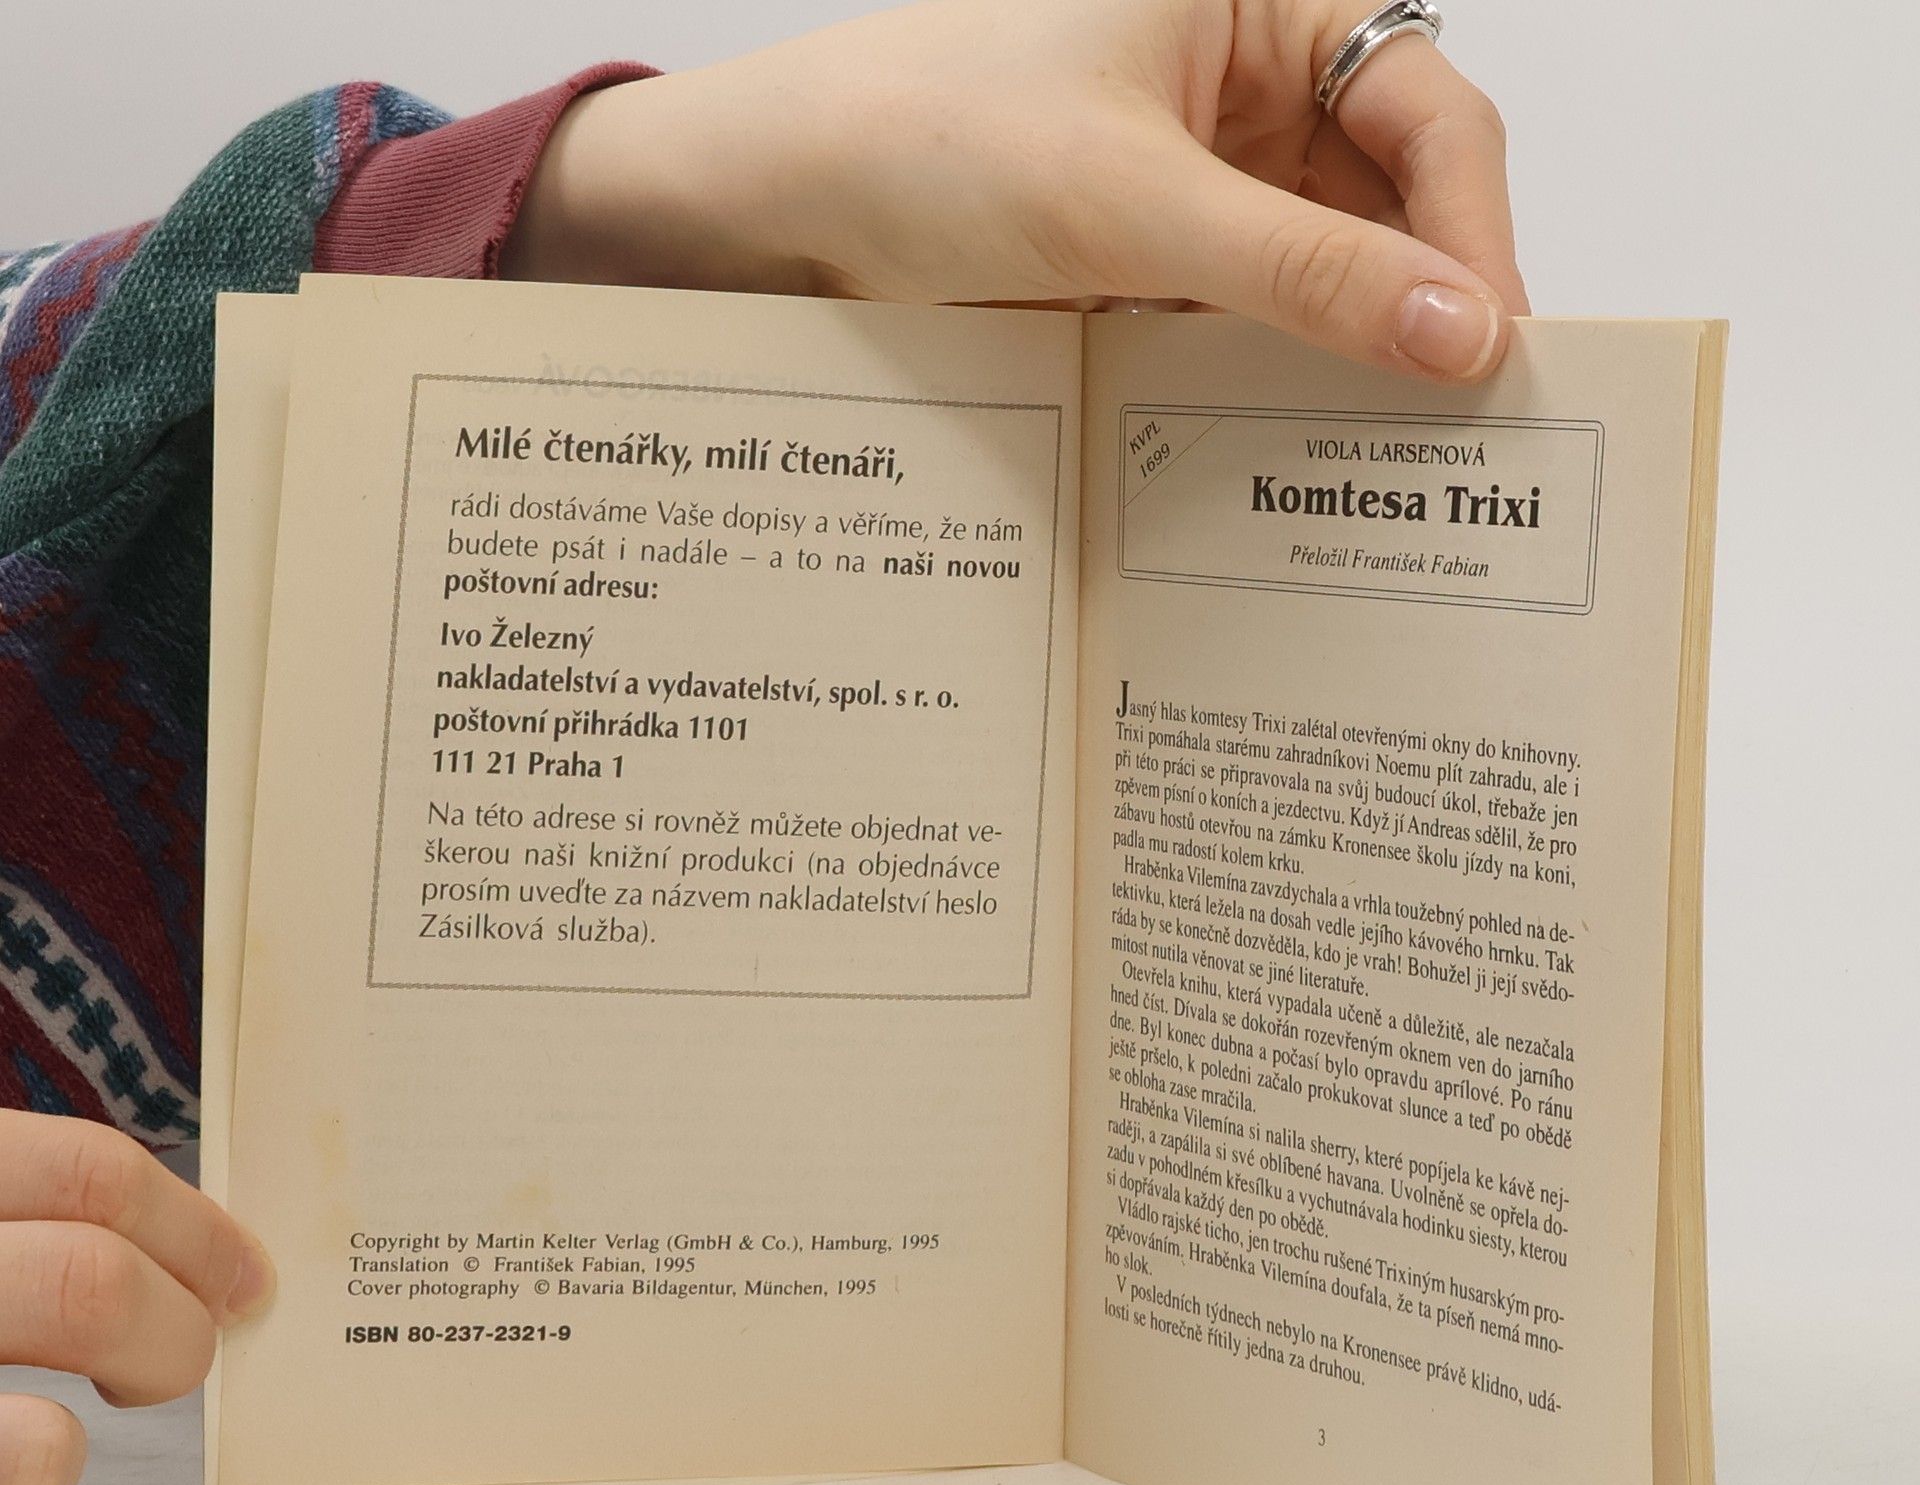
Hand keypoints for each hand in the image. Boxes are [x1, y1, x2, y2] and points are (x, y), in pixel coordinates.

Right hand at [0, 1113, 273, 1484]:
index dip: (191, 1229)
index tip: (248, 1281)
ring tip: (36, 1450)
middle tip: (175, 1367)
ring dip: (60, 1459)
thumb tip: (209, 1266)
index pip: (82, 1174)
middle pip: (89, 1287)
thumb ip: (34, 1229)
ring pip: (41, 1450)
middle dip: (172, 1340)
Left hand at [507, 0, 1526, 380]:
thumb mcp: (1130, 202)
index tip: (1490, 347)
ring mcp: (1208, 183)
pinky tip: (1296, 443)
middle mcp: (1251, 90)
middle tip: (1461, 425)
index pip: (1424, 112)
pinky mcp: (1162, 266)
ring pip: (1330, 275)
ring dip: (1355, 356)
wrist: (787, 205)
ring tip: (1390, 454)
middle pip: (1393, 202)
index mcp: (1264, 8)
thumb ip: (1300, 271)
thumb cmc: (926, 134)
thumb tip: (1457, 331)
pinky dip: (1277, 381)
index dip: (1471, 232)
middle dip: (1426, 304)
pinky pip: (1255, 325)